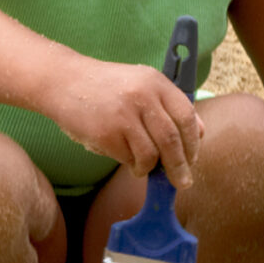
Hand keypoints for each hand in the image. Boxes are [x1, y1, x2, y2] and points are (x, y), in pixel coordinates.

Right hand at [45, 57, 202, 187]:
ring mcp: (123, 115)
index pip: (186, 116)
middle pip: (172, 140)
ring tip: (143, 167)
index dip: (193, 142)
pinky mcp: (106, 134)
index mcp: (155, 82)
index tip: (192, 158)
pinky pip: (128, 159)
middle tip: (182, 181)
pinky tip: (125, 158)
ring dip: (150, 167)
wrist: (64, 81)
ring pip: (151, 154)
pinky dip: (131, 164)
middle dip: (180, 166)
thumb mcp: (141, 84)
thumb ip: (169, 106)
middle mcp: (142, 96)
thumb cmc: (107, 88)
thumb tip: (199, 133)